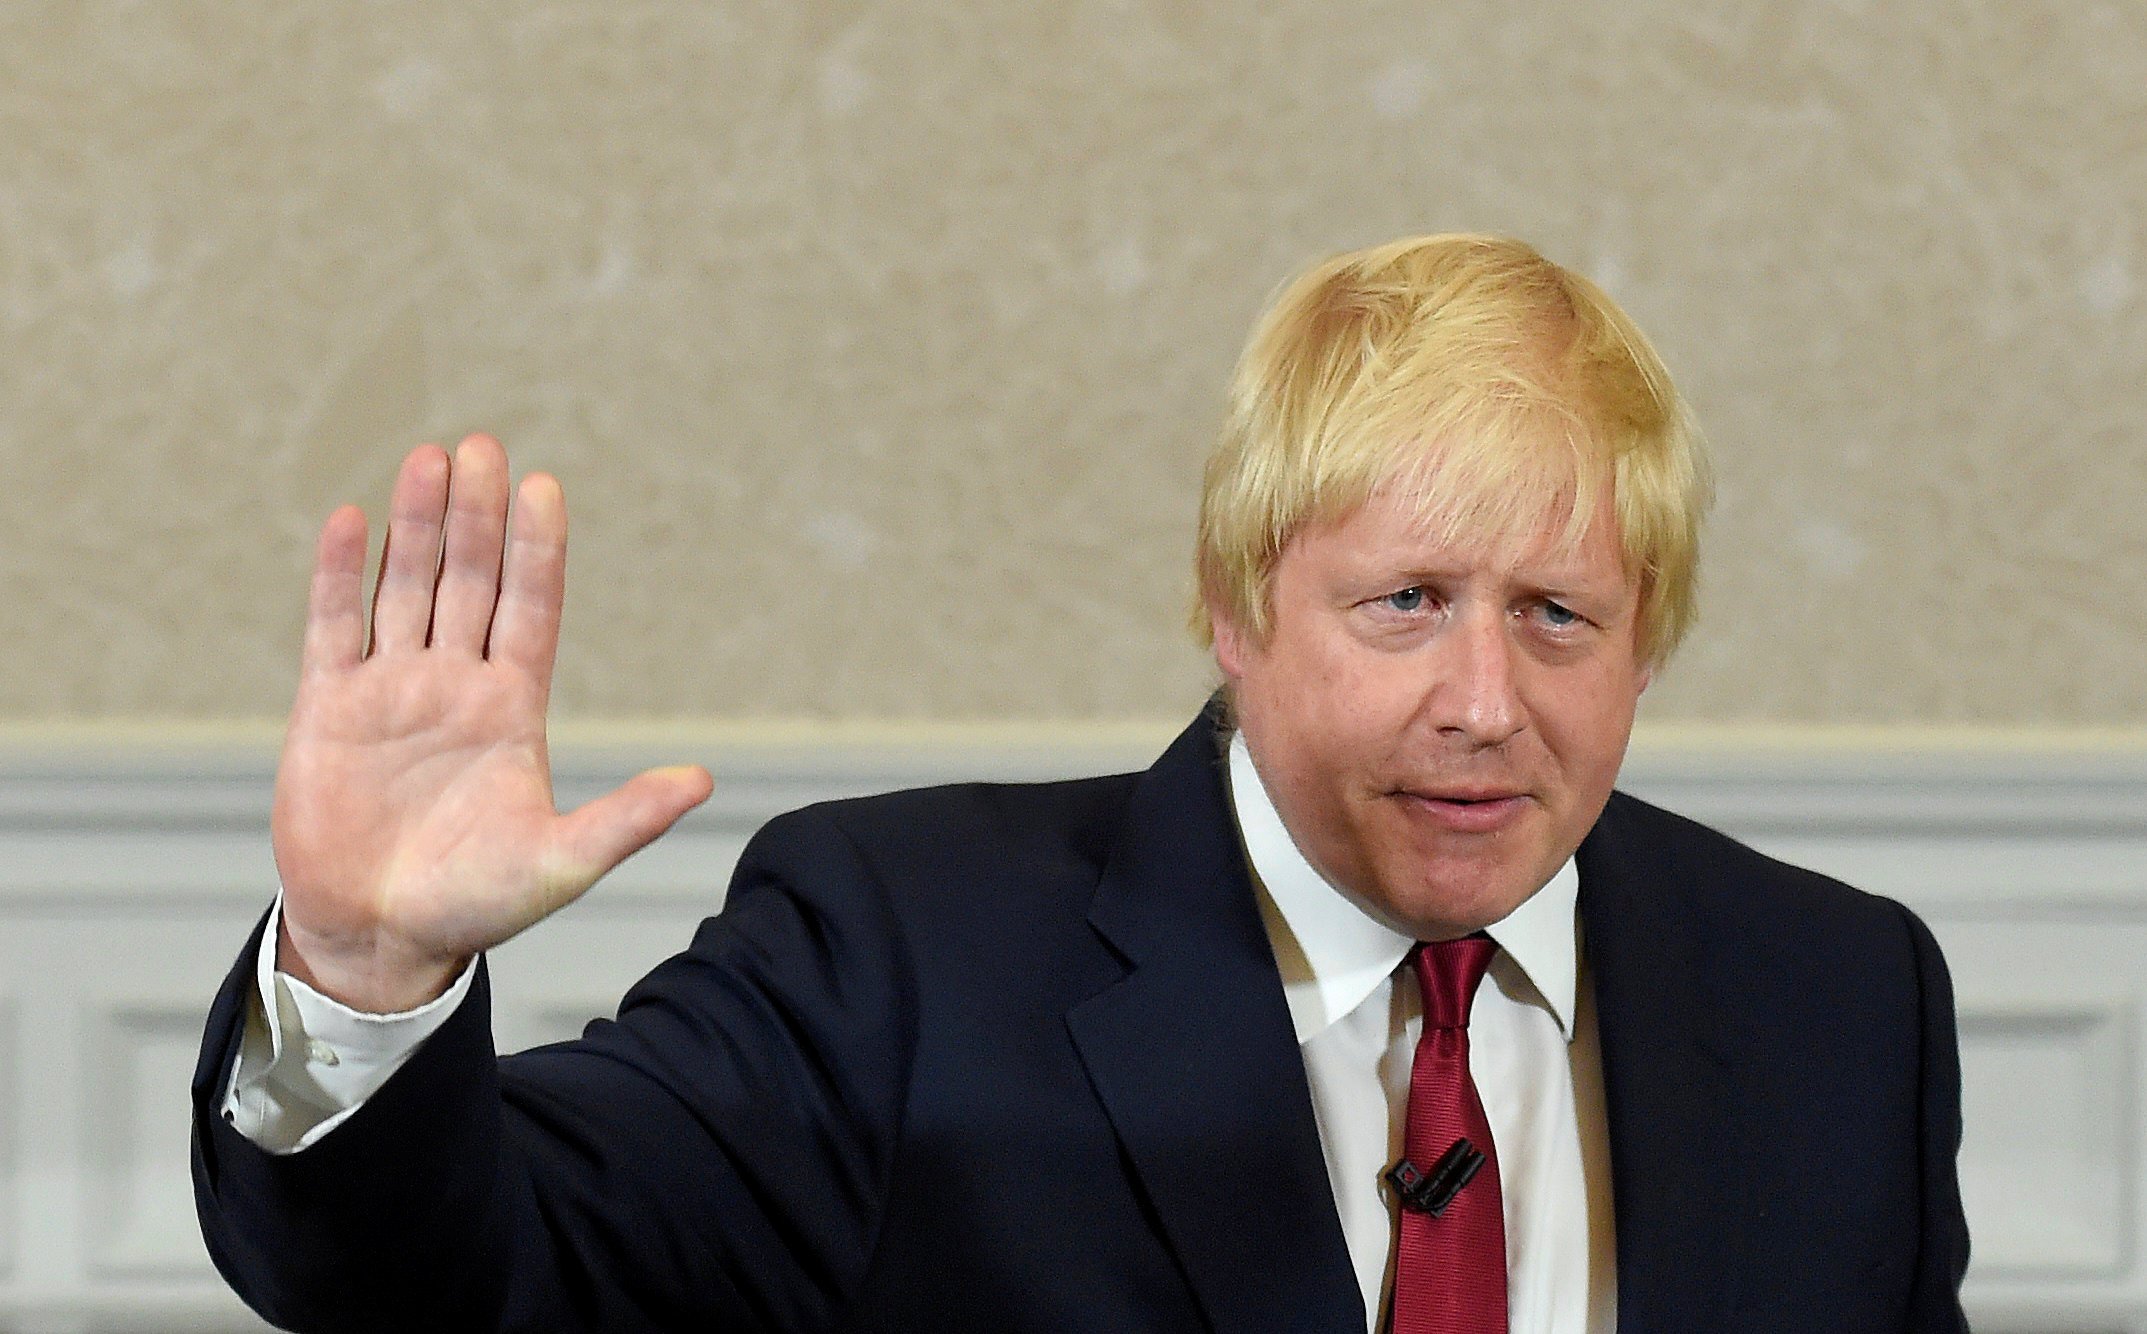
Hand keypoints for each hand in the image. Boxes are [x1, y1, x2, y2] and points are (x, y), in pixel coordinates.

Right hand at [271, 436, 713, 1012]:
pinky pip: (333, 627)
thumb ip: (627, 818)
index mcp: (514, 708)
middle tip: (482, 446)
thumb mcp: (563, 862)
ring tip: (428, 458)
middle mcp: (455, 684)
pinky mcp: (329, 708)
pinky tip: (351, 521)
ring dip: (415, 526)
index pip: (531, 608)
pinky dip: (340, 575)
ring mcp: (391, 690)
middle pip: (470, 580)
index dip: (538, 550)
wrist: (380, 938)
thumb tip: (703, 780)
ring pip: (407, 588)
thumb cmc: (476, 905)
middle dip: (476, 515)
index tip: (544, 487)